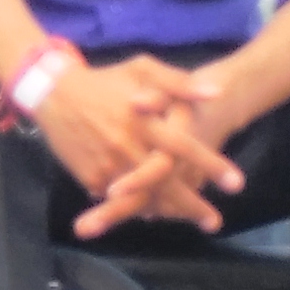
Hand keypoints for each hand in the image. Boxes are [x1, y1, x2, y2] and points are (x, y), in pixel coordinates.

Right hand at [37, 53, 239, 236]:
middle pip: (166, 183)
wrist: (53, 93)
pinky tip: (154, 210)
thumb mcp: (143, 68)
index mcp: (143, 120)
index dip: (211, 165)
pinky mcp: (91, 176)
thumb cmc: (105, 80)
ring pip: (143, 196)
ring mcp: (108, 165)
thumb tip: (216, 93)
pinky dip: (137, 204)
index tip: (236, 183)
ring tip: (191, 221)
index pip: (184, 147)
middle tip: (215, 221)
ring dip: (168, 211)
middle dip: (193, 205)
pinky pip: (117, 197)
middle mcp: (127, 146)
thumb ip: (179, 83)